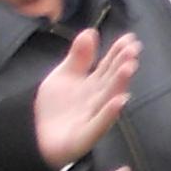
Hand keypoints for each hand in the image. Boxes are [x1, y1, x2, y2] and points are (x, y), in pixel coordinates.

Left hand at [31, 30, 137, 167]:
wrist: (37, 139)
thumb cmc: (55, 108)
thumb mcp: (64, 76)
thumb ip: (78, 57)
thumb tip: (90, 31)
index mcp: (93, 84)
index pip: (109, 65)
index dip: (118, 52)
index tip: (130, 38)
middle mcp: (97, 99)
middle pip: (111, 80)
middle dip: (123, 65)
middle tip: (133, 50)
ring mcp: (93, 117)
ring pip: (108, 99)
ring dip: (120, 84)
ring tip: (129, 68)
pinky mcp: (85, 137)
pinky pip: (99, 125)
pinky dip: (109, 114)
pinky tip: (119, 101)